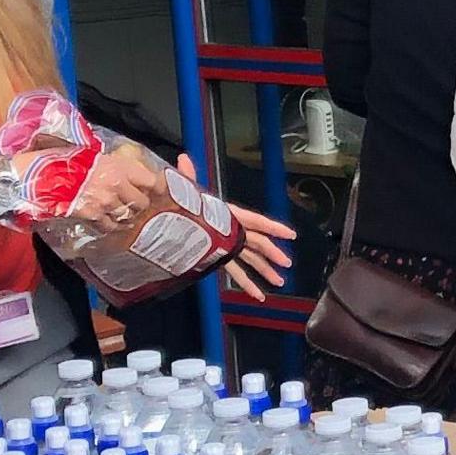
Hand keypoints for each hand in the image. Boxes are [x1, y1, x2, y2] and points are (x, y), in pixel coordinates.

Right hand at [77, 137, 173, 227]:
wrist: (45, 172)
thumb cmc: (70, 159)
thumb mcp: (99, 155)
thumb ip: (119, 165)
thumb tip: (133, 172)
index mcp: (121, 166)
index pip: (152, 181)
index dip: (159, 187)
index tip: (159, 189)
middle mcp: (117, 185)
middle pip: (141, 202)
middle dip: (140, 203)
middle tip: (136, 202)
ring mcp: (105, 202)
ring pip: (127, 216)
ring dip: (127, 215)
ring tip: (123, 213)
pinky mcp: (93, 215)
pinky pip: (110, 225)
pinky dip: (112, 225)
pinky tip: (111, 222)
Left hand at [184, 152, 298, 296]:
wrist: (166, 224)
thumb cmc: (179, 207)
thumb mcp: (185, 192)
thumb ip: (187, 178)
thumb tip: (182, 159)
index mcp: (228, 215)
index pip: (255, 221)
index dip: (273, 227)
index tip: (290, 234)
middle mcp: (231, 231)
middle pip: (256, 242)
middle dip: (272, 253)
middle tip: (285, 263)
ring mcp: (226, 245)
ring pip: (250, 259)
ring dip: (264, 271)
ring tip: (278, 282)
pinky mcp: (219, 257)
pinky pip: (236, 272)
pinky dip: (247, 285)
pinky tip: (257, 295)